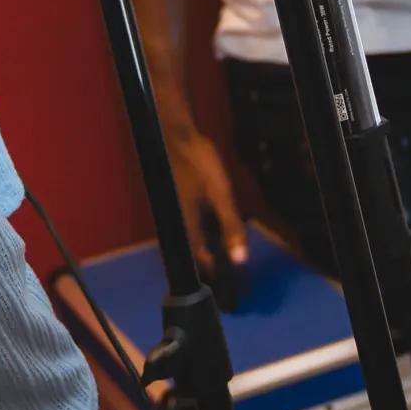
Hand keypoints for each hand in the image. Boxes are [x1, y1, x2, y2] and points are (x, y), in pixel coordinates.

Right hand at [170, 127, 248, 273]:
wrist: (175, 133)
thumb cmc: (198, 162)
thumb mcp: (220, 192)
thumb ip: (230, 224)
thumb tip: (241, 259)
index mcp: (185, 224)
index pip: (198, 257)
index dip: (212, 268)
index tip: (226, 276)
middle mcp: (174, 221)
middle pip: (189, 249)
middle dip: (205, 259)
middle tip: (222, 265)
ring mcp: (170, 209)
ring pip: (185, 236)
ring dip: (199, 244)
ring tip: (216, 249)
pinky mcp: (170, 199)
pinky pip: (183, 222)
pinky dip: (195, 229)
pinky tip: (205, 224)